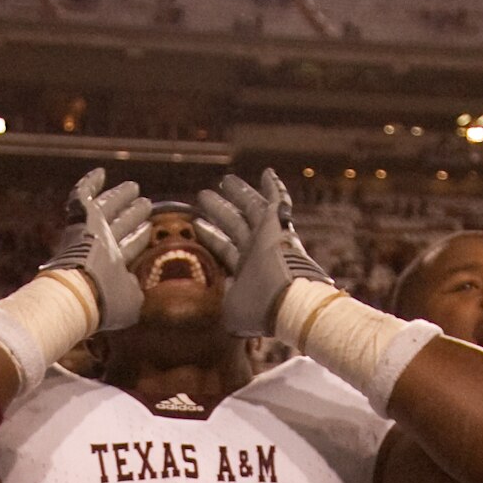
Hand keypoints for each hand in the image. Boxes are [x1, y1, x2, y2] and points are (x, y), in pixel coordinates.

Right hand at [39, 170, 154, 334]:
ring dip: (119, 197)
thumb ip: (139, 289)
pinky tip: (100, 173)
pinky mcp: (79, 218)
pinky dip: (89, 184)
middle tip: (145, 203)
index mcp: (112, 267)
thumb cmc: (105, 301)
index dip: (138, 238)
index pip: (127, 248)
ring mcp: (88, 232)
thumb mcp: (131, 301)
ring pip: (106, 209)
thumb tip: (140, 283)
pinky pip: (82, 196)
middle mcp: (99, 248)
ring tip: (134, 188)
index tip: (148, 229)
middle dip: (132, 215)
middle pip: (118, 226)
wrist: (80, 291)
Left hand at [196, 169, 336, 338]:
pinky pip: (278, 201)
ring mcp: (269, 236)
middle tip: (204, 195)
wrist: (285, 303)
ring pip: (251, 208)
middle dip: (220, 210)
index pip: (226, 248)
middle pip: (235, 224)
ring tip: (225, 180)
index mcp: (246, 270)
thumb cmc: (258, 310)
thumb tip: (220, 291)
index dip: (211, 236)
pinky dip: (274, 187)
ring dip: (239, 193)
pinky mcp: (278, 223)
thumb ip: (223, 297)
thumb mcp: (231, 308)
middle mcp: (258, 250)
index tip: (197, 224)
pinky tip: (267, 172)